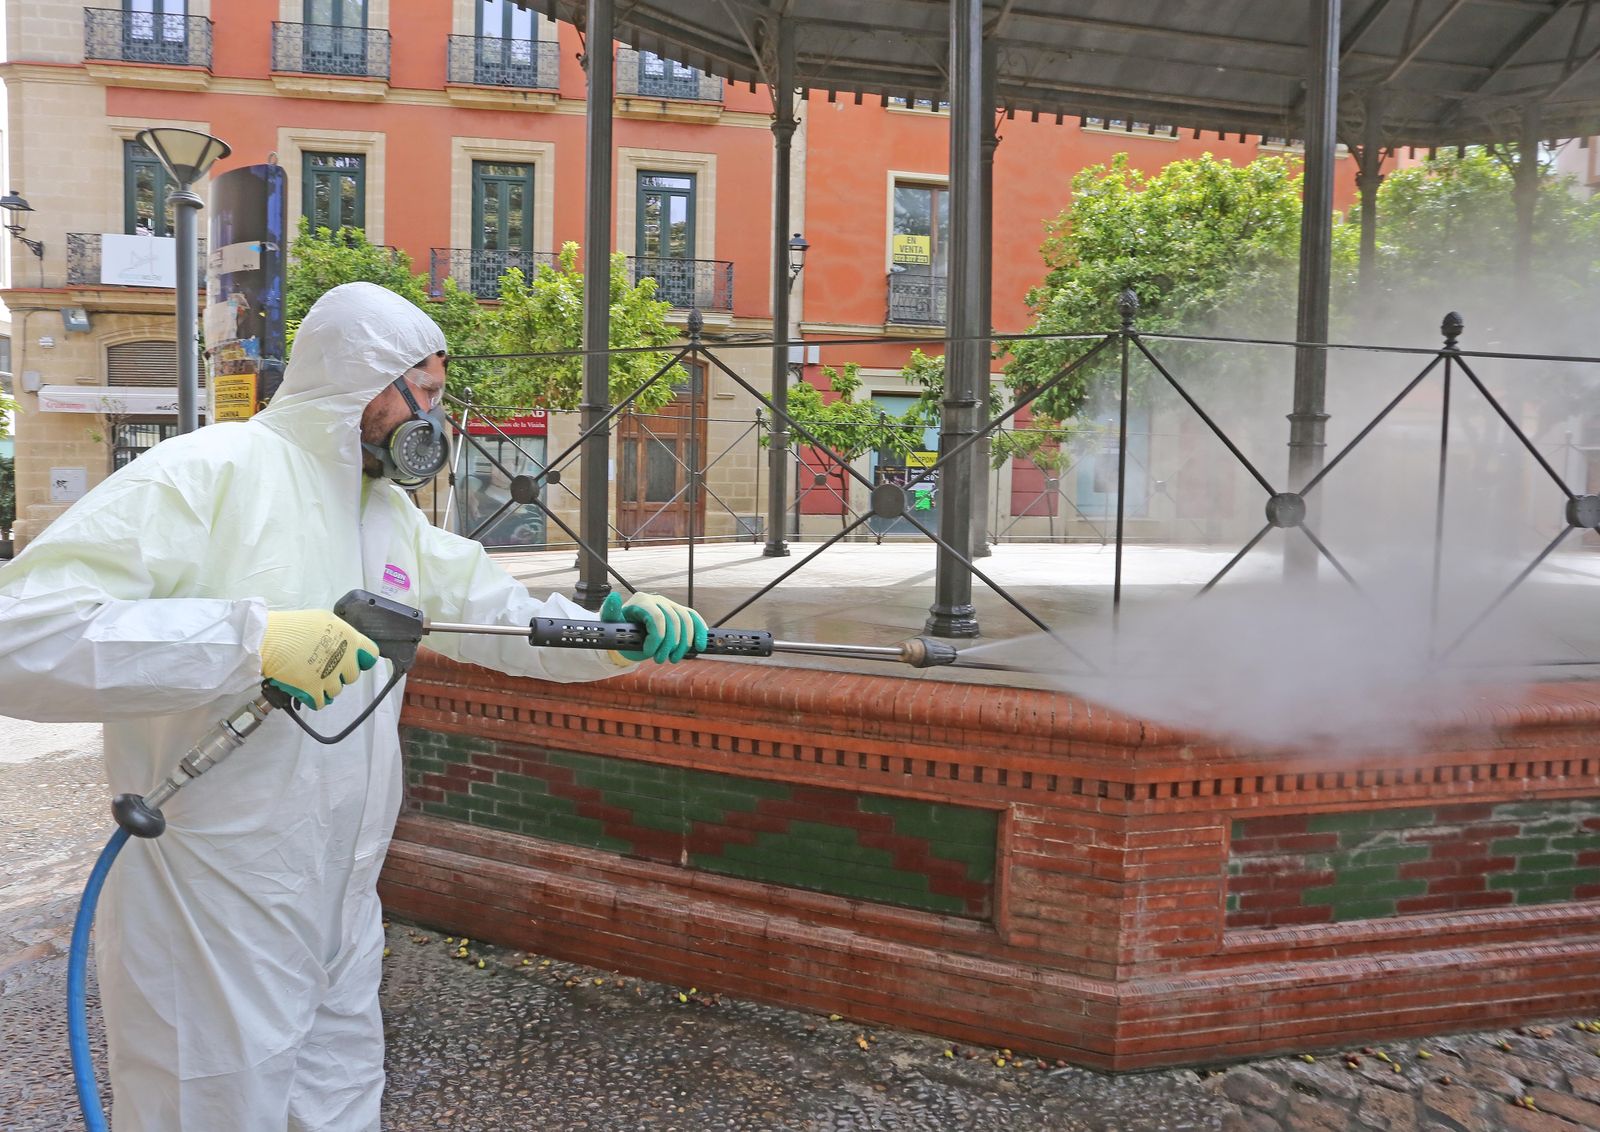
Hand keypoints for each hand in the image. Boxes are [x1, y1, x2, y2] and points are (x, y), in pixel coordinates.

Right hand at [260, 609, 379, 708]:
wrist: (264, 639)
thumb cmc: (290, 627)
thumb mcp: (322, 620)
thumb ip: (338, 634)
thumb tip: (345, 645)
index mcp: (349, 639)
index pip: (371, 654)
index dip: (361, 659)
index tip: (352, 660)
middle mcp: (343, 658)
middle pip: (352, 675)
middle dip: (340, 673)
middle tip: (323, 667)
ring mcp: (329, 676)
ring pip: (336, 690)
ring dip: (325, 686)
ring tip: (310, 676)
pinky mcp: (313, 690)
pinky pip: (321, 702)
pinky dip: (314, 698)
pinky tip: (305, 690)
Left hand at [599, 592, 707, 663]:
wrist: (628, 633)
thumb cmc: (620, 628)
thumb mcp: (611, 622)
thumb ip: (610, 611)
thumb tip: (614, 597)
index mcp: (642, 601)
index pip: (657, 618)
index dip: (657, 638)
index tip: (649, 653)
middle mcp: (658, 600)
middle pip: (674, 621)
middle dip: (670, 644)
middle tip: (660, 660)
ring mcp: (670, 605)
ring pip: (686, 621)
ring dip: (684, 643)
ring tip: (674, 658)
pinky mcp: (679, 612)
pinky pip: (694, 618)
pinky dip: (700, 631)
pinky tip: (699, 645)